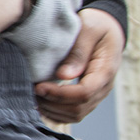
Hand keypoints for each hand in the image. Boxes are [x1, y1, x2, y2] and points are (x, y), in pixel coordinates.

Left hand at [33, 9, 124, 124]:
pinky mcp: (89, 97)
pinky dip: (56, 112)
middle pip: (78, 109)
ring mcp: (98, 95)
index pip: (84, 93)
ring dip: (53, 110)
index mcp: (106, 71)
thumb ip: (78, 52)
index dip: (59, 94)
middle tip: (31, 90)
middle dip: (52, 103)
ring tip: (34, 96)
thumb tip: (63, 75)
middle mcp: (104, 87)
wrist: (108, 27)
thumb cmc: (97, 25)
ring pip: (75, 115)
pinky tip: (41, 101)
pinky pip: (73, 114)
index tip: (39, 86)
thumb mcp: (88, 29)